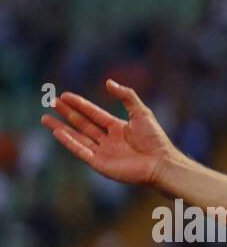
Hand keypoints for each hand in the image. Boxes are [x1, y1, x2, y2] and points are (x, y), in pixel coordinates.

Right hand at [40, 79, 179, 185]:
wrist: (161, 162)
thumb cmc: (155, 139)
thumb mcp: (141, 112)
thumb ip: (126, 96)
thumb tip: (108, 82)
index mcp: (118, 128)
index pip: (94, 114)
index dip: (79, 105)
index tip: (64, 96)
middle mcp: (109, 141)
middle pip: (83, 125)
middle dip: (67, 114)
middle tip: (52, 103)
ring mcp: (104, 153)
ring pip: (78, 138)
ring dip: (62, 129)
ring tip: (45, 119)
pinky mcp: (101, 165)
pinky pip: (81, 151)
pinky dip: (69, 142)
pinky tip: (58, 132)